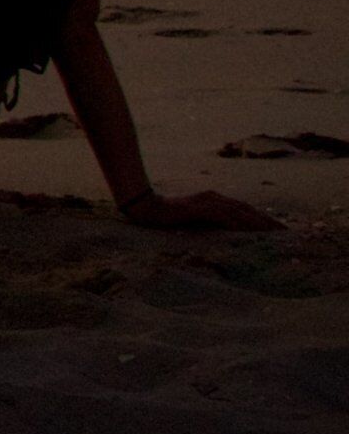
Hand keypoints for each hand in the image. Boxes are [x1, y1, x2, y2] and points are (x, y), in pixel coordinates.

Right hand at [121, 188, 279, 231]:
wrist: (147, 209)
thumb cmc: (170, 218)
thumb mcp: (196, 221)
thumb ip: (212, 224)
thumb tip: (230, 236)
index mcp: (215, 199)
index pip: (245, 209)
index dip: (264, 218)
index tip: (280, 230)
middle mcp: (214, 197)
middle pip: (247, 209)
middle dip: (268, 221)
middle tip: (286, 232)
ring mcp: (206, 201)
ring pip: (239, 212)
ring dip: (257, 222)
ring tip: (273, 233)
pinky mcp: (198, 207)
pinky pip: (221, 216)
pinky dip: (235, 223)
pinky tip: (246, 230)